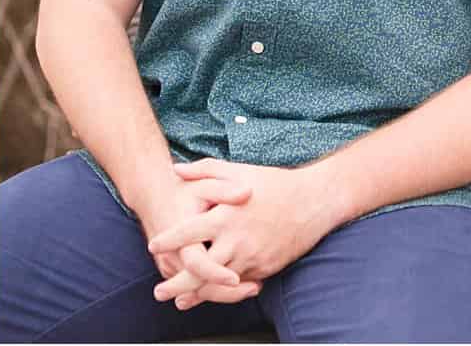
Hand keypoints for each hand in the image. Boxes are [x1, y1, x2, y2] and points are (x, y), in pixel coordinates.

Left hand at [147, 160, 342, 302]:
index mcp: (226, 216)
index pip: (187, 233)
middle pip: (197, 270)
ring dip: (196, 294)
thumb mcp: (240, 171)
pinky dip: (225, 291)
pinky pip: (239, 284)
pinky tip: (215, 293)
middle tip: (159, 292)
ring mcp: (251, 256)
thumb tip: (175, 169)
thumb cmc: (276, 184)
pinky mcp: (265, 268)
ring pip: (216, 284)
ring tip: (182, 300)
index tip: (154, 245)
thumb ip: (206, 170)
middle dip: (175, 285)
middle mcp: (236, 240)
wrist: (316, 201)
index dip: (167, 241)